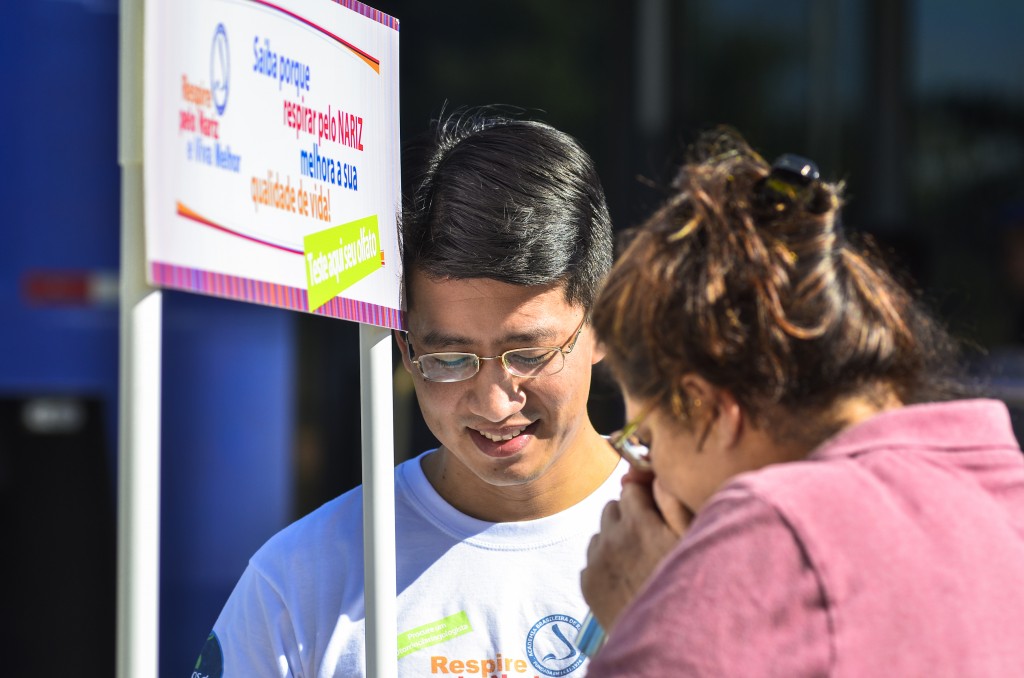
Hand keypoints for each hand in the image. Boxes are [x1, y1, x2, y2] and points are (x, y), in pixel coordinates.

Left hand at [581, 481, 685, 631]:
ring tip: (640, 560)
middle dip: (629, 516)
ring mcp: (596, 561)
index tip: (655, 509)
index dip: (645, 496)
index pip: (631, 486)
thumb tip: (655, 474)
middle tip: (650, 537)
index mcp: (638, 520)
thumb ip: (673, 500)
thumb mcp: (692, 537)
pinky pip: (593, 559)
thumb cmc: (689, 585)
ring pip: (601, 533)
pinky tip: (627, 577)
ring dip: (616, 538)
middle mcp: (611, 536)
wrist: (669, 640)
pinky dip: (606, 563)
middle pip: (613, 507)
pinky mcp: (588, 583)